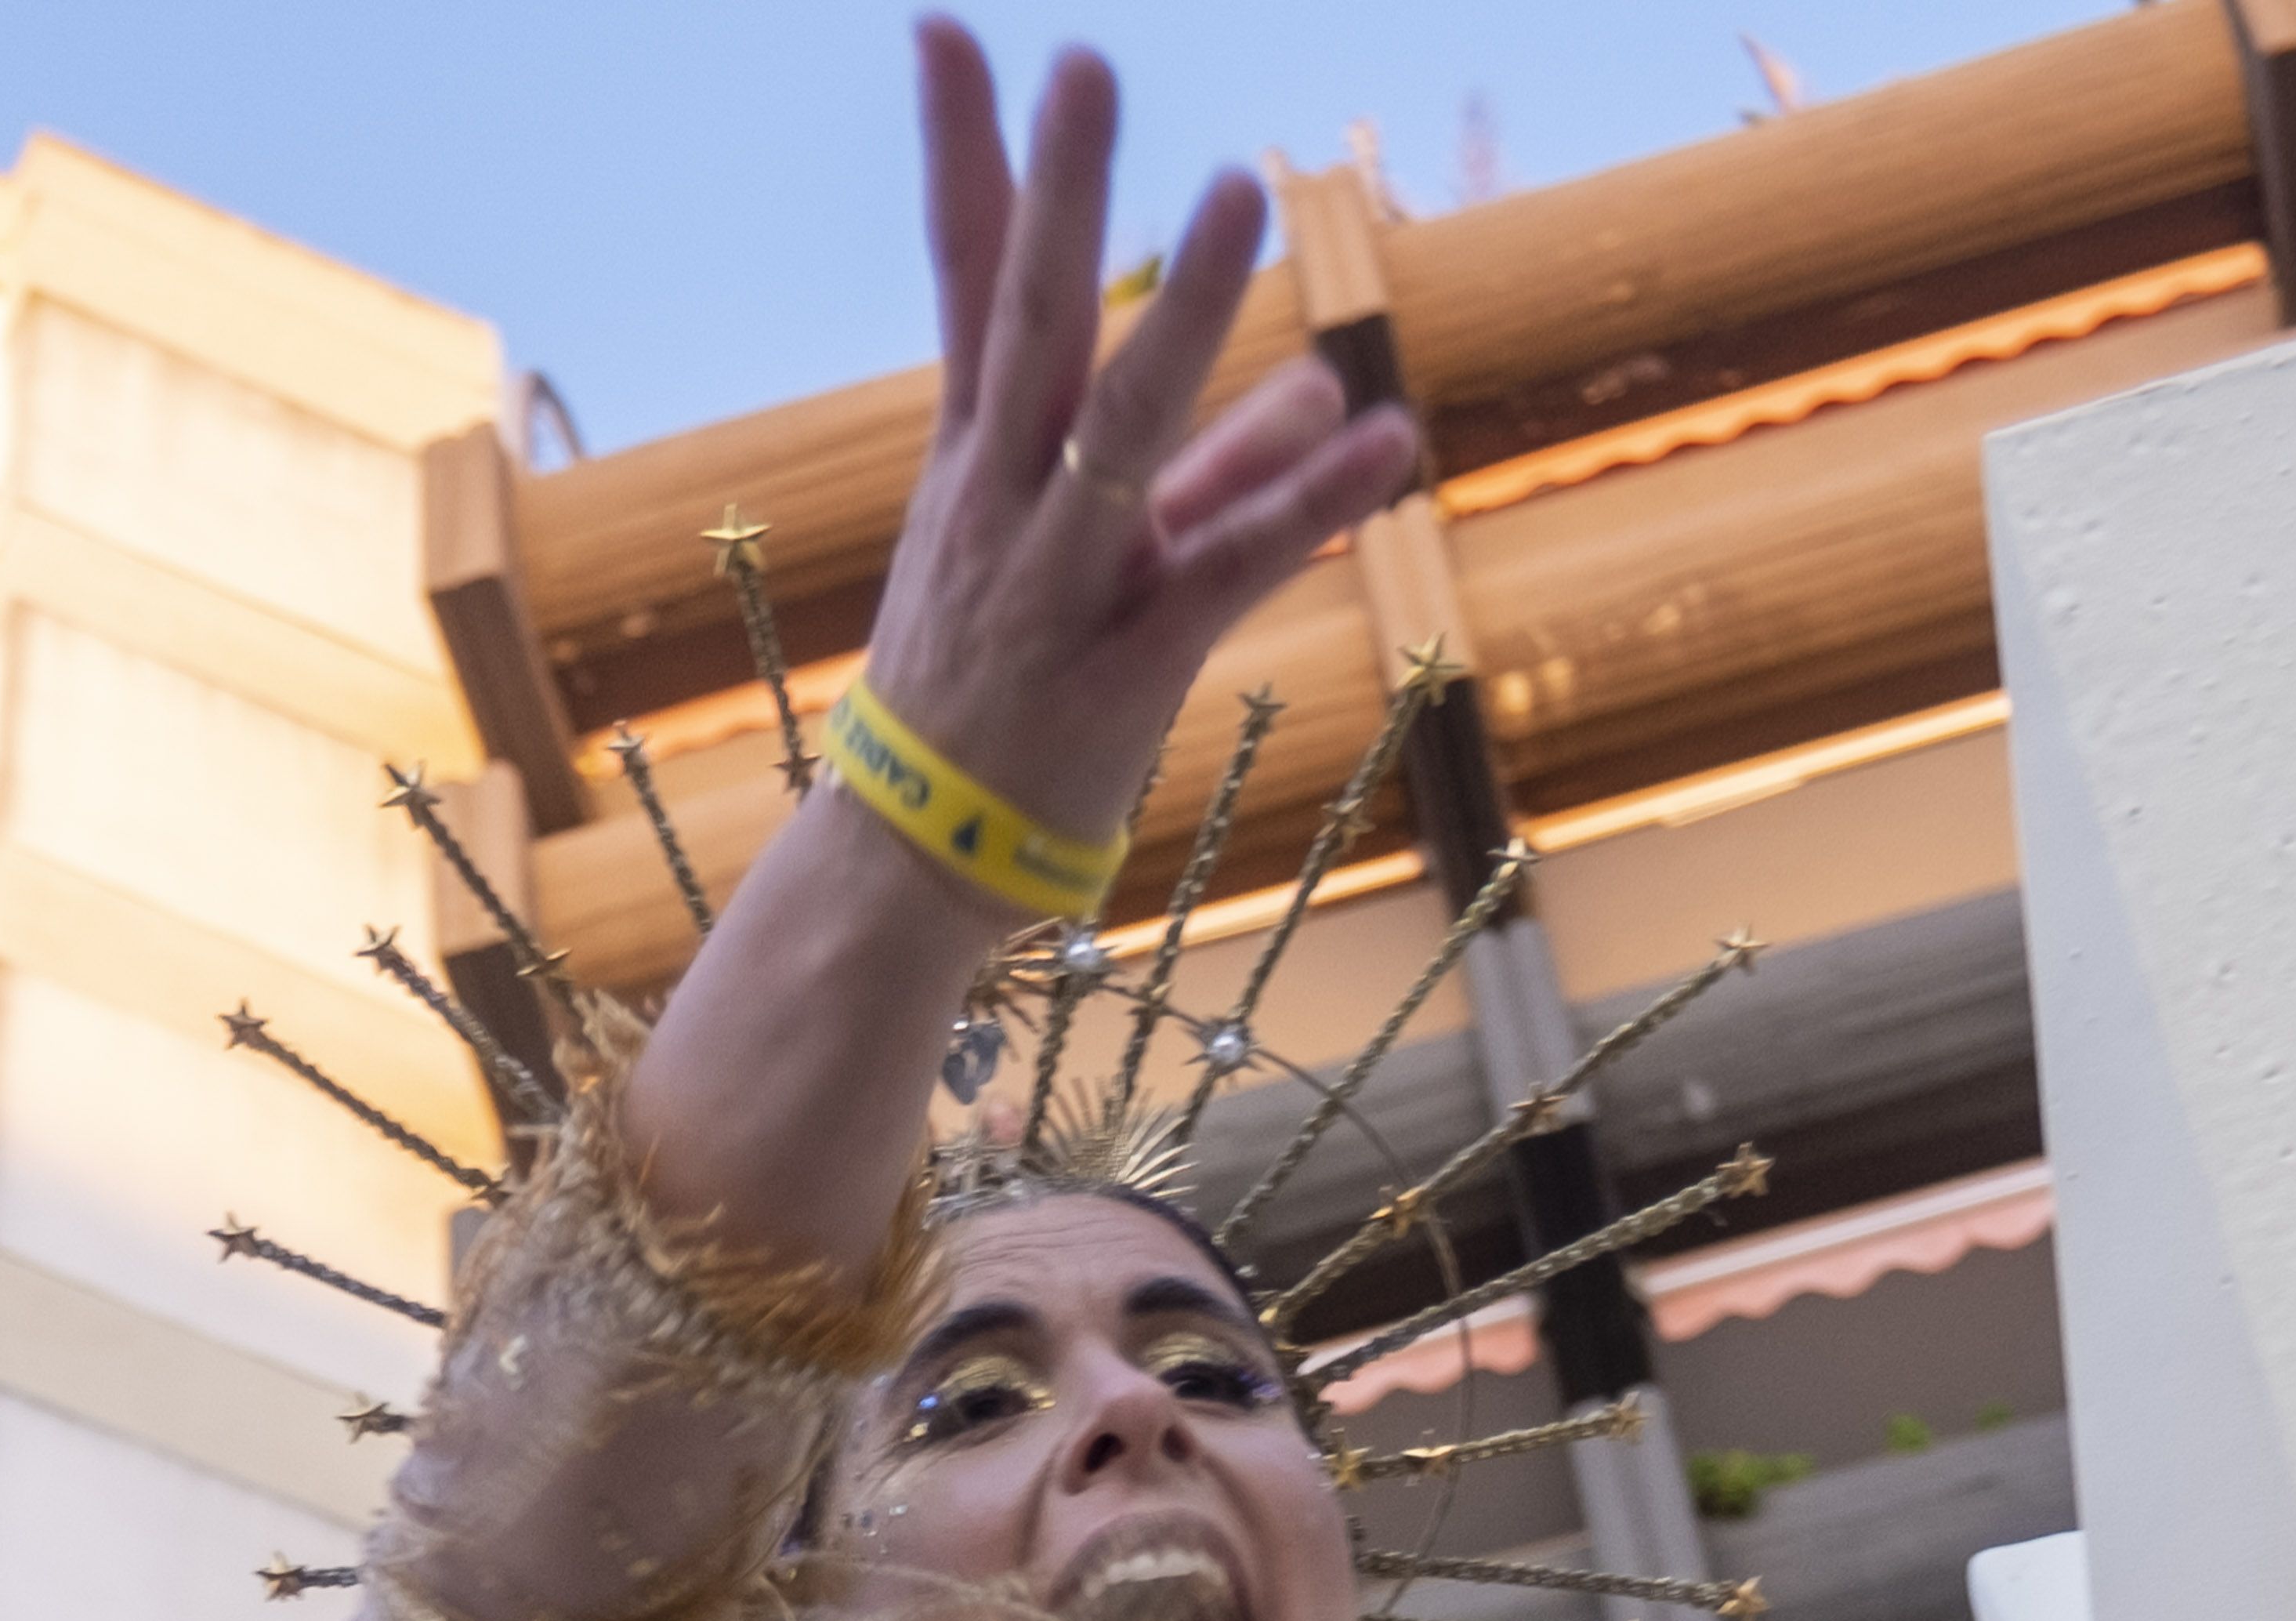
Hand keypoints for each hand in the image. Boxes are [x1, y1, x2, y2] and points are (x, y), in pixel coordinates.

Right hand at [872, 25, 1420, 851]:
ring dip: (1177, 311)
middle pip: (1028, 321)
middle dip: (1058, 191)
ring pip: (1120, 427)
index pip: (963, 277)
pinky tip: (1381, 437)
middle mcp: (1004, 500)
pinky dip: (1300, 501)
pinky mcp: (1123, 660)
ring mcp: (1058, 578)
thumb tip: (1328, 384)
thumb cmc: (998, 694)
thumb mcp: (1097, 562)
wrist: (915, 861)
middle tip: (1083, 62)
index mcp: (979, 458)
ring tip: (1235, 190)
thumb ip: (1221, 468)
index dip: (961, 154)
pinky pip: (1221, 566)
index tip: (950, 28)